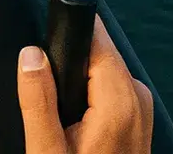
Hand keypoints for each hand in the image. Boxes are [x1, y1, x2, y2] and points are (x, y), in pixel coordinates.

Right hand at [16, 17, 153, 153]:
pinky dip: (89, 95)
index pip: (96, 37)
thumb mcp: (47, 152)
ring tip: (63, 121)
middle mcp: (138, 97)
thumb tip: (30, 54)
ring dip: (78, 83)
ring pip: (103, 69)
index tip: (45, 41)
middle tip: (52, 103)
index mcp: (119, 100)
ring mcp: (142, 107)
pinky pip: (110, 86)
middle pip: (98, 51)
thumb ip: (38, 100)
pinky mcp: (138, 116)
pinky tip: (76, 125)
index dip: (68, 32)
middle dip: (69, 65)